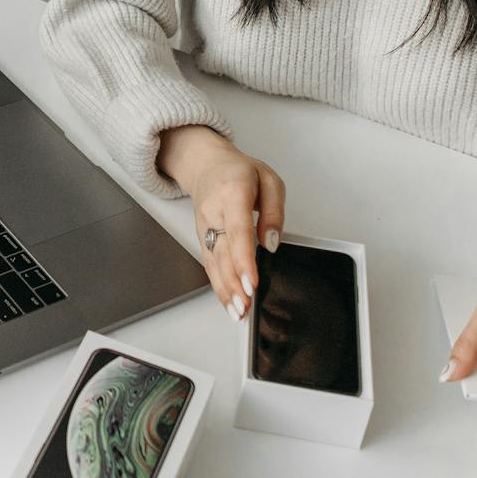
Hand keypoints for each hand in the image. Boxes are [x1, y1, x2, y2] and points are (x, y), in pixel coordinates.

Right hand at [157, 125, 285, 321]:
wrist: (207, 165)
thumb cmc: (239, 172)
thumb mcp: (270, 180)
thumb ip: (274, 211)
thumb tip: (271, 242)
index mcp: (232, 193)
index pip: (238, 231)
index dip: (244, 259)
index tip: (253, 282)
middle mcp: (213, 212)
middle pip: (222, 252)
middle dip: (234, 283)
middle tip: (246, 306)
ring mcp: (204, 227)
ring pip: (213, 262)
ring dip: (225, 290)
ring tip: (238, 312)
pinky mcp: (202, 238)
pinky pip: (209, 264)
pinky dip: (218, 285)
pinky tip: (227, 301)